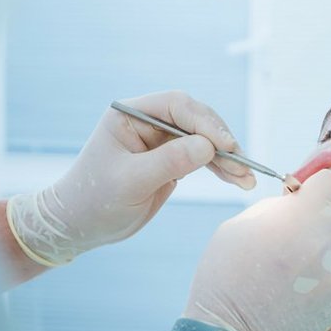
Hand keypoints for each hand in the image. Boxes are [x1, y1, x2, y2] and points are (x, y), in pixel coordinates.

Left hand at [7, 91, 254, 265]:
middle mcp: (148, 123)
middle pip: (196, 121)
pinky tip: (238, 180)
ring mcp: (161, 142)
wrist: (82, 224)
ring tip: (247, 178)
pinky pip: (202, 159)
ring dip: (227, 159)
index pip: (176, 106)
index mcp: (131, 114)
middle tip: (242, 165)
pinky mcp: (171, 162)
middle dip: (221, 142)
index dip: (205, 122)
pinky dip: (221, 170)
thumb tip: (208, 147)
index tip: (226, 146)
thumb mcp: (131, 181)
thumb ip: (168, 162)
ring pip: (203, 141)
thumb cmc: (96, 199)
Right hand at [154, 170, 330, 330]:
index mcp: (302, 212)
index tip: (309, 199)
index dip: (320, 188)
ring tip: (310, 258)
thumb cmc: (226, 273)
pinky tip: (315, 279)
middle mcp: (328, 237)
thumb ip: (278, 207)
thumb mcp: (241, 224)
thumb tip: (299, 201)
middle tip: (314, 225)